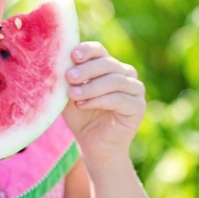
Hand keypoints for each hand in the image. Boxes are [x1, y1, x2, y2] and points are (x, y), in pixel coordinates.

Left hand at [62, 41, 145, 165]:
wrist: (94, 146)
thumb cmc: (81, 118)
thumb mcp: (70, 96)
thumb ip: (69, 80)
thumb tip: (59, 61)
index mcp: (109, 66)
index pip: (99, 51)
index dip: (87, 51)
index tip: (72, 55)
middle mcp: (125, 74)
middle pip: (107, 63)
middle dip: (86, 70)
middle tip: (68, 77)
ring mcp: (135, 89)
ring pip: (114, 80)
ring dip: (91, 87)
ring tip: (73, 94)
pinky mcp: (138, 106)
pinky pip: (119, 98)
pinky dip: (99, 100)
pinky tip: (83, 105)